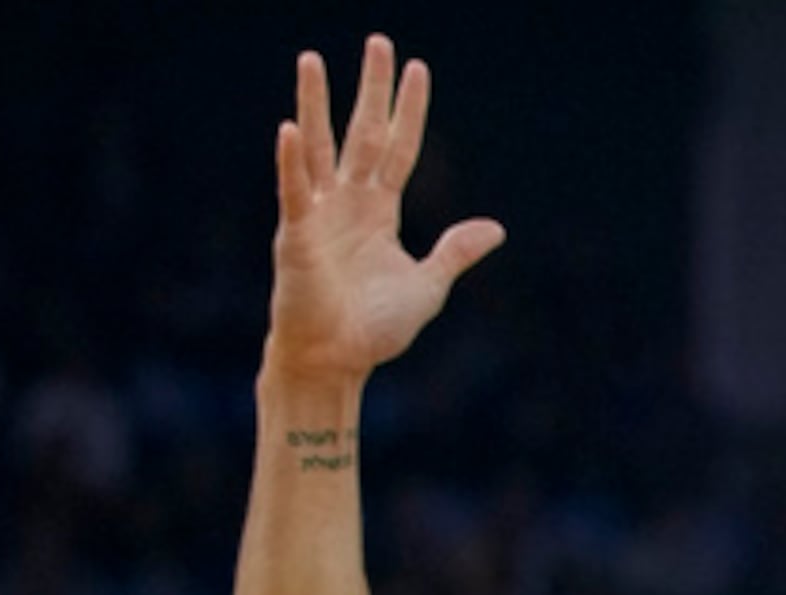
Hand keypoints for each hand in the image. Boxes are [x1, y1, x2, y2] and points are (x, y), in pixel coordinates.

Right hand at [266, 34, 502, 385]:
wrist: (335, 362)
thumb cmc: (374, 329)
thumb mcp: (427, 287)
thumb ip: (454, 252)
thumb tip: (494, 228)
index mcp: (378, 212)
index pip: (399, 149)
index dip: (410, 112)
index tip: (419, 70)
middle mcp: (347, 203)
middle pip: (363, 133)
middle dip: (371, 90)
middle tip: (378, 42)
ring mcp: (317, 215)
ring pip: (319, 148)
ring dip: (315, 104)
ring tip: (312, 59)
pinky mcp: (296, 236)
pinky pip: (294, 192)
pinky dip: (291, 162)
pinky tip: (290, 128)